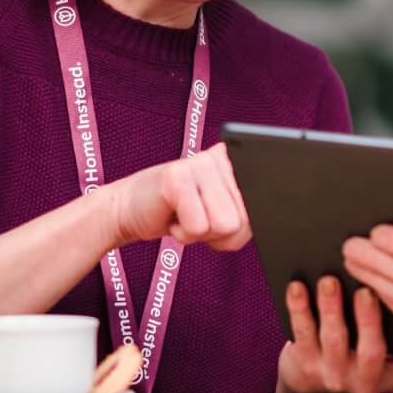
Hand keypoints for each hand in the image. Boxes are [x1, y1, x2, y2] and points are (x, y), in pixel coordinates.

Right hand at [102, 142, 251, 252]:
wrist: (129, 210)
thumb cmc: (176, 213)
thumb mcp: (219, 215)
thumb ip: (243, 217)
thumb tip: (253, 221)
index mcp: (236, 164)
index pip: (263, 208)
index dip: (239, 228)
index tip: (216, 219)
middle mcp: (220, 158)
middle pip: (244, 222)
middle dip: (218, 234)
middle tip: (195, 218)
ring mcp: (198, 163)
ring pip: (225, 225)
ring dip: (200, 233)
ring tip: (185, 215)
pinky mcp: (177, 177)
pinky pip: (198, 228)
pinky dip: (182, 234)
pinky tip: (172, 215)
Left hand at [278, 276, 392, 392]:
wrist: (314, 386)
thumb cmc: (362, 352)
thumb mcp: (391, 350)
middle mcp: (366, 379)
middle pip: (372, 352)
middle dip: (369, 320)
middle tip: (366, 290)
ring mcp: (335, 374)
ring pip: (334, 341)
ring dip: (331, 309)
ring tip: (329, 282)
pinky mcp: (305, 365)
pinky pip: (303, 335)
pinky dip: (299, 309)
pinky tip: (297, 288)